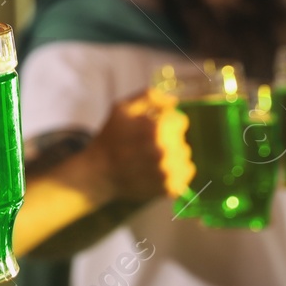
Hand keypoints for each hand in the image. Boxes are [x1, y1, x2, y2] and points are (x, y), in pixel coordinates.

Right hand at [91, 88, 194, 203]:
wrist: (99, 173)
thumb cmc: (110, 138)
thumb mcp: (122, 108)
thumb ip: (149, 97)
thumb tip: (174, 101)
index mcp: (155, 129)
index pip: (180, 120)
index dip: (165, 122)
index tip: (152, 129)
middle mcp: (165, 150)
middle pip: (181, 139)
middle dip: (167, 139)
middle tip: (147, 145)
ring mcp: (169, 171)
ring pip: (184, 155)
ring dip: (172, 155)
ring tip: (151, 159)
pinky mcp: (171, 187)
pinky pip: (186, 172)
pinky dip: (176, 171)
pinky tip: (157, 170)